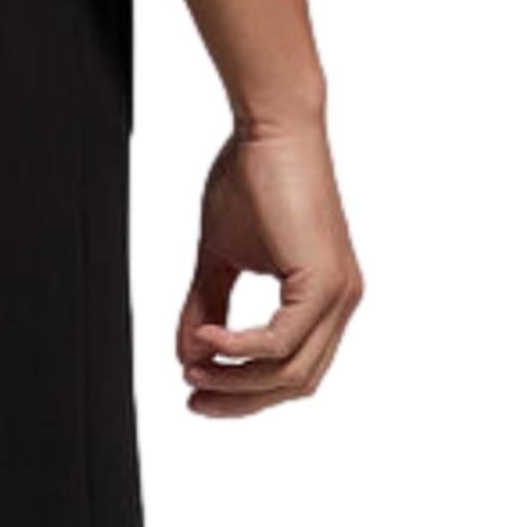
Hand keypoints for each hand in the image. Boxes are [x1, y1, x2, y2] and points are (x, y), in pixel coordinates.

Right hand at [178, 120, 362, 416]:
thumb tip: (187, 355)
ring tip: (193, 368)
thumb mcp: (218, 259)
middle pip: (294, 384)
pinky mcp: (324, 282)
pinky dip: (239, 348)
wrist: (271, 128)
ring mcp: (338, 294)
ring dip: (235, 380)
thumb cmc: (252, 178)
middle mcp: (339, 301)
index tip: (198, 392)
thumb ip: (206, 309)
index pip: (291, 370)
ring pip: (289, 372)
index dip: (245, 392)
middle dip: (238, 398)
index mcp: (323, 298)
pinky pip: (280, 342)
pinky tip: (207, 339)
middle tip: (192, 396)